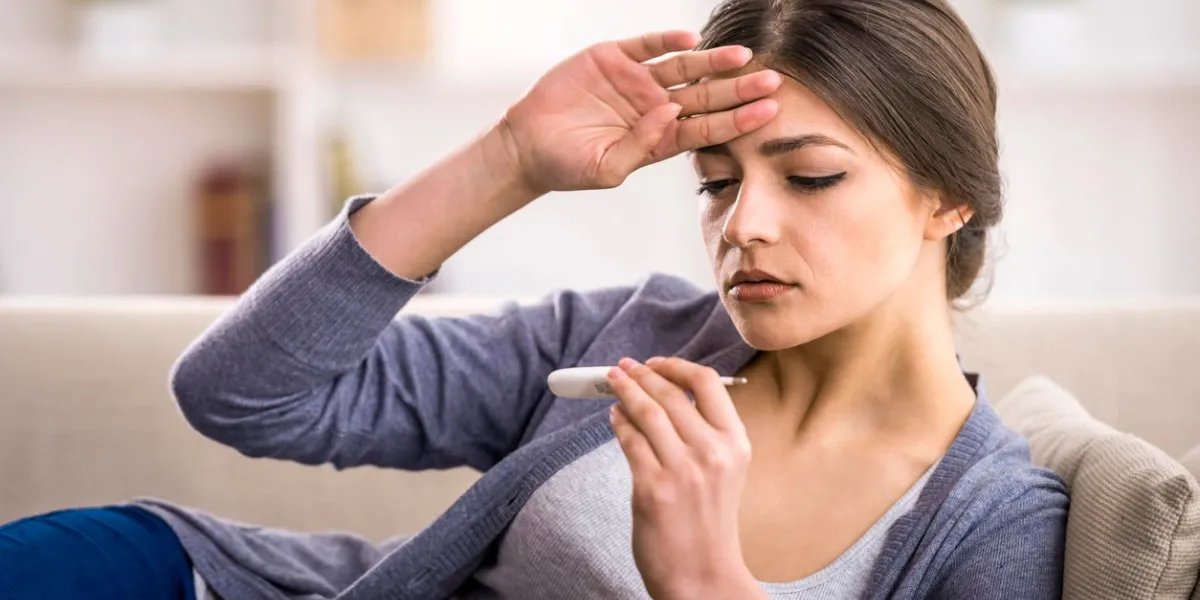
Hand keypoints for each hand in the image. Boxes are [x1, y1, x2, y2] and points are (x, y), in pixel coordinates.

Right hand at [501, 30, 780, 193]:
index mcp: (659, 138)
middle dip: (738, 89)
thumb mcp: (607, 169)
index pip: (708, 128)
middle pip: (705, 95)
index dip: (738, 120)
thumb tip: (670, 112)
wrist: (527, 145)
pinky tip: (690, 40)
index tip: (768, 113)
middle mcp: (654, 107)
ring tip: (742, 57)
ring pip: (683, 67)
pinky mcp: (613, 58)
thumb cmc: (568, 166)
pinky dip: (667, 41)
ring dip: (713, 62)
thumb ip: (641, 146)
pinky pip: (647, 45)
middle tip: (772, 81)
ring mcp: (635, 81)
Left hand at [607, 357, 765, 599]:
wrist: (704, 577)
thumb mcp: (724, 472)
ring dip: (625, 391)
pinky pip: (630, 441)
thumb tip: (663, 395)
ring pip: (647, 412)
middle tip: (624, 367)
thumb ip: (703, 435)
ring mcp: (683, 470)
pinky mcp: (653, 488)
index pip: (708, 383)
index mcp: (736, 443)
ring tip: (613, 383)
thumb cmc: (709, 525)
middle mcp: (713, 452)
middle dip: (641, 375)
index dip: (676, 366)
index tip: (655, 363)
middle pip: (670, 394)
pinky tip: (614, 417)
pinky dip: (618, 423)